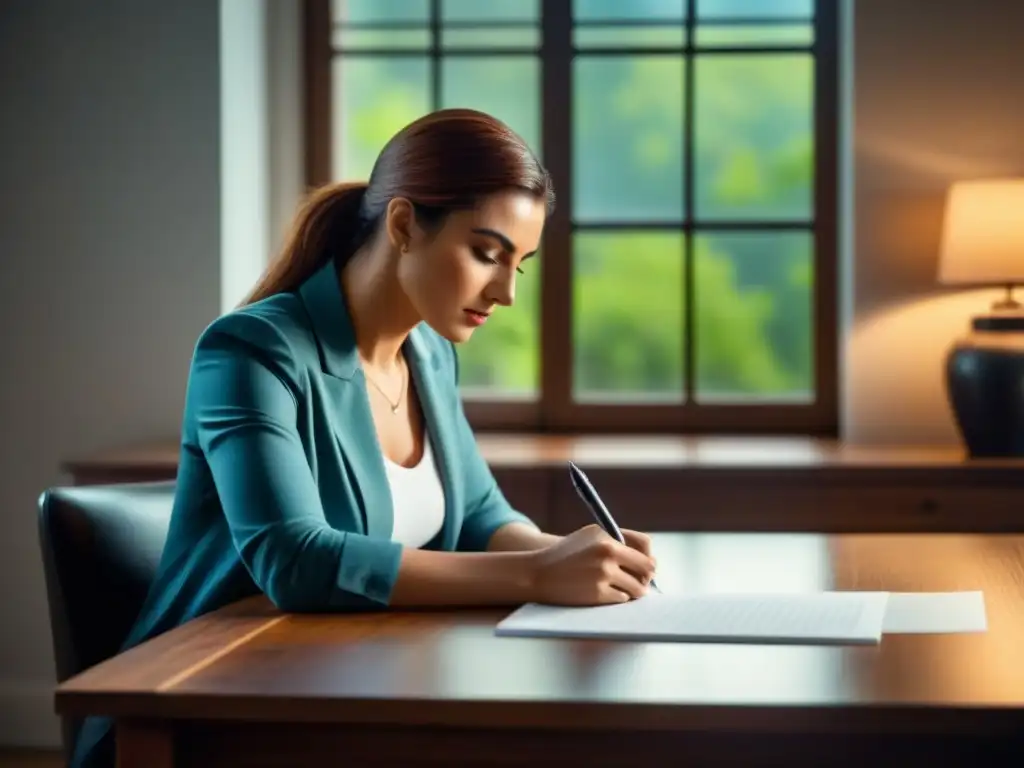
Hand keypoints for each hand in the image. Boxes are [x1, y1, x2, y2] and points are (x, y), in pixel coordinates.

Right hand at [526, 524, 656, 605]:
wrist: (539, 573)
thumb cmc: (567, 553)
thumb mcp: (591, 535)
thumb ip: (618, 540)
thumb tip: (647, 554)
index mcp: (608, 540)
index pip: (645, 549)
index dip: (648, 560)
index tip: (645, 567)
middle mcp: (608, 556)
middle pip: (646, 570)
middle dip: (644, 577)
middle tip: (639, 581)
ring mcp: (603, 576)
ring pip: (637, 588)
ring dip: (633, 590)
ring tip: (622, 588)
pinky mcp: (598, 595)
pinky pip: (622, 599)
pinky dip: (619, 597)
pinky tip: (607, 592)